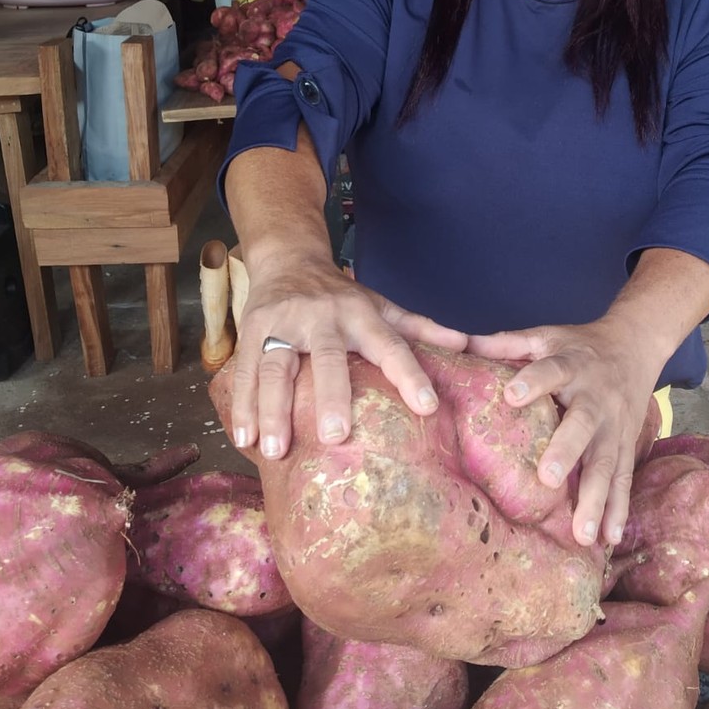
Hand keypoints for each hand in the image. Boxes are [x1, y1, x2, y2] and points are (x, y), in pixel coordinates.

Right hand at [230, 258, 467, 461]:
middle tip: (335, 436)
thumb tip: (465, 344)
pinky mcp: (252, 330)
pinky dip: (244, 406)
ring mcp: (283, 323)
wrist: (288, 258)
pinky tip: (246, 440)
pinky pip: (245, 371)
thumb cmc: (341, 295)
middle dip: (330, 395)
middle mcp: (322, 318)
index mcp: (360, 314)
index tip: (427, 407)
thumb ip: (419, 327)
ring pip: (275, 366)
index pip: (390, 345)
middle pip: (327, 357)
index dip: (410, 374)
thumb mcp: (381, 305)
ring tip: (276, 449)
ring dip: (273, 409)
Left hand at [466, 317, 664, 548]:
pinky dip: (619, 509)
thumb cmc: (579, 346)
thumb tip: (461, 344)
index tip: (510, 396)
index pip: (552, 370)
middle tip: (547, 478)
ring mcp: (616, 425)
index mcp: (572, 365)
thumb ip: (508, 343)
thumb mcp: (547, 336)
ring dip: (596, 498)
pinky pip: (624, 478)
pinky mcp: (628, 444)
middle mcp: (597, 397)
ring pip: (608, 462)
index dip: (533, 381)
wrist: (634, 345)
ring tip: (582, 533)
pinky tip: (608, 538)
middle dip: (568, 451)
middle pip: (585, 424)